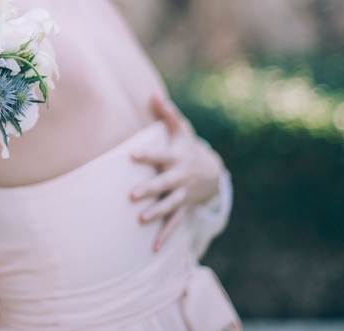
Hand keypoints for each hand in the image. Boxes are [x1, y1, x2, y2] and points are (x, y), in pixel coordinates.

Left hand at [130, 96, 223, 251]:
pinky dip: (165, 235)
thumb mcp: (182, 129)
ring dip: (156, 213)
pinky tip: (153, 248)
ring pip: (169, 205)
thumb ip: (167, 114)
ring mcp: (183, 194)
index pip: (160, 154)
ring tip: (141, 219)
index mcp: (176, 157)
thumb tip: (153, 95)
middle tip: (131, 195)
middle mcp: (179, 177)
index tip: (131, 154)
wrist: (213, 172)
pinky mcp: (184, 208)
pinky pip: (175, 223)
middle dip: (149, 190)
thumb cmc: (187, 147)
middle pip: (163, 184)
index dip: (147, 154)